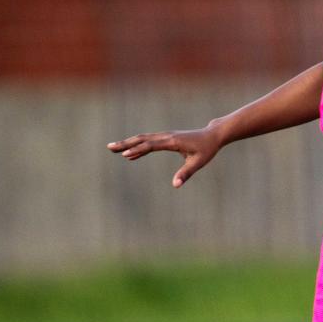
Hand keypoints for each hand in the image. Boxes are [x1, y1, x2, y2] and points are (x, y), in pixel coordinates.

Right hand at [107, 126, 222, 187]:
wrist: (212, 135)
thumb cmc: (207, 149)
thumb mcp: (198, 163)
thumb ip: (186, 174)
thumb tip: (175, 186)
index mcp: (172, 141)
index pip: (151, 145)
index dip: (138, 150)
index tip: (125, 155)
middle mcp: (167, 137)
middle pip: (142, 139)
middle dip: (126, 143)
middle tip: (109, 147)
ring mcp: (166, 136)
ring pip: (144, 139)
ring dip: (128, 143)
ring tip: (113, 148)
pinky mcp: (167, 138)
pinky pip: (149, 142)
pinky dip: (139, 147)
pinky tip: (131, 155)